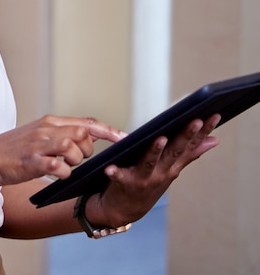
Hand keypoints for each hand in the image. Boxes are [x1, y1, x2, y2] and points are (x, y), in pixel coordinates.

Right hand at [0, 115, 126, 190]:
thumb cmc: (15, 150)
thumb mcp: (38, 135)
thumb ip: (60, 135)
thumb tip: (84, 140)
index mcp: (50, 121)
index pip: (86, 122)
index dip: (108, 131)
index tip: (125, 138)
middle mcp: (47, 129)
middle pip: (83, 134)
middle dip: (88, 150)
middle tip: (78, 160)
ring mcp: (39, 144)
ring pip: (73, 147)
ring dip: (75, 161)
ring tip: (65, 167)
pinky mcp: (31, 161)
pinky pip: (58, 166)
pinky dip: (63, 172)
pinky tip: (57, 175)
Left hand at [87, 113, 220, 227]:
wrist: (126, 210)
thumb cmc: (149, 183)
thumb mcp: (173, 169)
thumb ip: (190, 153)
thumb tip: (214, 140)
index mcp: (173, 166)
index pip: (191, 146)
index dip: (203, 132)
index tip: (214, 116)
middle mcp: (162, 173)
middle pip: (175, 152)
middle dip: (186, 136)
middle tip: (195, 120)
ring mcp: (144, 179)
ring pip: (150, 163)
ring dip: (155, 151)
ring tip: (160, 138)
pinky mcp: (124, 183)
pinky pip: (120, 177)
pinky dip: (116, 172)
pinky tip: (110, 167)